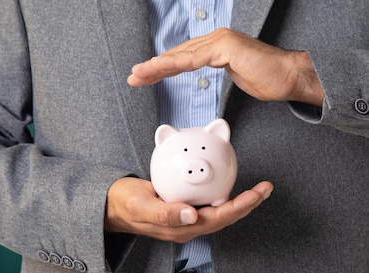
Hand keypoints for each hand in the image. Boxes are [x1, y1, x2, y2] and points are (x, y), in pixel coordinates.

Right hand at [104, 177, 272, 242]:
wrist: (111, 205)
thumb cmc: (124, 204)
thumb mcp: (140, 205)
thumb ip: (164, 213)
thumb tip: (191, 215)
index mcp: (181, 227)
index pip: (219, 218)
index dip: (241, 206)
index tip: (257, 193)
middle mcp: (188, 225)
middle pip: (226, 216)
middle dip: (248, 203)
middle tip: (265, 187)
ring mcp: (186, 217)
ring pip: (219, 209)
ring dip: (240, 199)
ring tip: (256, 186)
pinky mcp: (183, 208)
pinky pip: (207, 201)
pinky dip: (221, 190)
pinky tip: (226, 179)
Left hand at [127, 28, 323, 106]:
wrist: (290, 77)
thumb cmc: (267, 78)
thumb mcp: (235, 76)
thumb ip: (217, 71)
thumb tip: (204, 76)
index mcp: (216, 46)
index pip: (182, 57)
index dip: (162, 68)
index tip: (145, 77)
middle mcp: (215, 40)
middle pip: (177, 54)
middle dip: (153, 67)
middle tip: (134, 77)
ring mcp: (220, 41)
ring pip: (181, 55)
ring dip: (157, 66)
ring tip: (139, 74)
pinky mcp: (226, 47)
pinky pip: (194, 58)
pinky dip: (174, 64)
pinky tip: (159, 68)